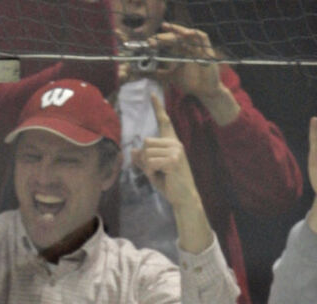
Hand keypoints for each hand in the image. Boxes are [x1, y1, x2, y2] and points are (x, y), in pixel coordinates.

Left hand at [133, 91, 199, 207]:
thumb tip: (133, 151)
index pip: (164, 121)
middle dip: (145, 159)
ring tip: (160, 174)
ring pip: (147, 153)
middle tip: (155, 171)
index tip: (152, 94)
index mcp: (172, 142)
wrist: (183, 197)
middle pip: (146, 142)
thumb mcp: (153, 170)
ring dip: (148, 166)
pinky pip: (151, 162)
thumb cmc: (169, 183)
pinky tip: (162, 176)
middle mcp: (175, 143)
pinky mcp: (173, 160)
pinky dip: (151, 172)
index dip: (157, 107)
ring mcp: (176, 150)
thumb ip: (143, 160)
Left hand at [154, 24, 230, 111]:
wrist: (204, 91)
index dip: (160, 40)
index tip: (150, 41)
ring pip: (188, 33)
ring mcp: (198, 47)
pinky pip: (203, 37)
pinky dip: (195, 34)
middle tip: (155, 36)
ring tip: (168, 28)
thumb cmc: (191, 83)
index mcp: (181, 51)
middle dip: (166, 35)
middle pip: (177, 36)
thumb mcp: (173, 78)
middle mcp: (189, 47)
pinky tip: (186, 34)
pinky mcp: (207, 49)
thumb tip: (148, 73)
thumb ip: (162, 74)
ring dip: (179, 30)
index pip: (170, 42)